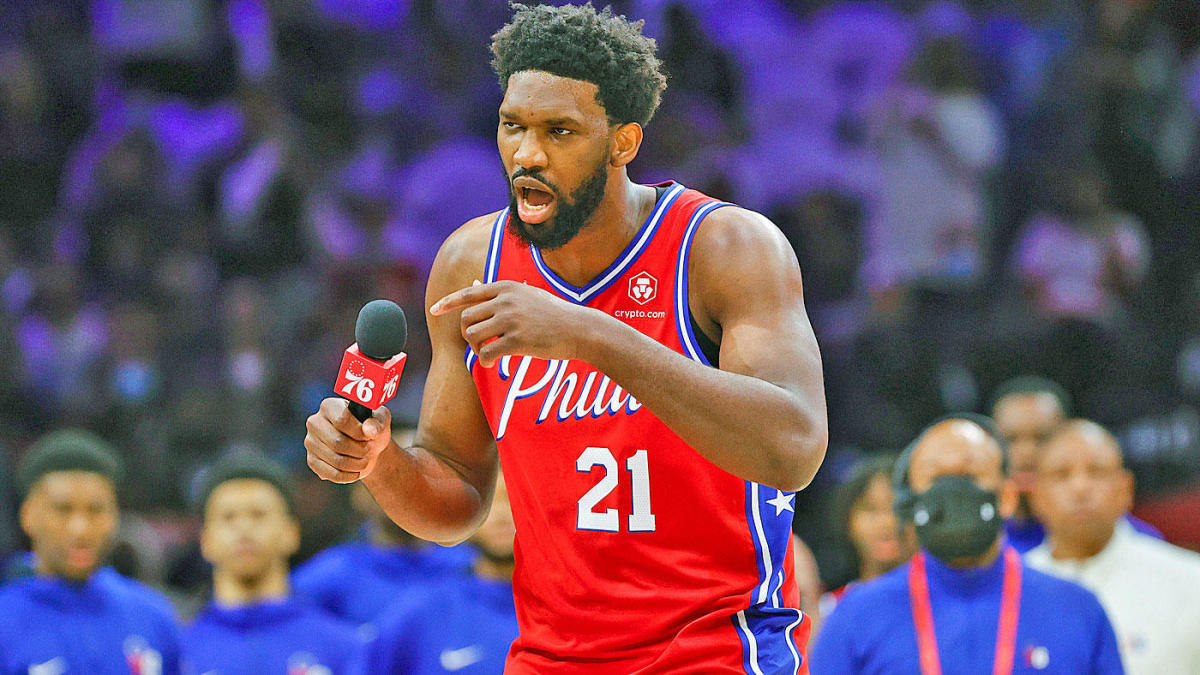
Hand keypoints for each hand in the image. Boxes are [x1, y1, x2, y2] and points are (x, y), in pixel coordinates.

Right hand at [304, 398, 391, 482]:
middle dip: (360, 450)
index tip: (368, 436)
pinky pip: (332, 474)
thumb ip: (377, 423)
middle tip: (369, 449)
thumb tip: (369, 430)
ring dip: (357, 464)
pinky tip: (356, 471)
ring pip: (336, 460)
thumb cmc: (372, 427)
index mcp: (329, 406)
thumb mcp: (381, 420)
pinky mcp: (312, 461)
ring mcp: (310, 442)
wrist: (368, 445)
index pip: (341, 420)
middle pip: (338, 442)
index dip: (359, 432)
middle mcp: (315, 422)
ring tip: (365, 459)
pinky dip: (349, 475)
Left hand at [431, 280, 592, 367]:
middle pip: (466, 318)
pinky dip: (484, 362)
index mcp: (506, 287)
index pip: (469, 294)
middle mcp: (506, 301)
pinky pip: (486, 353)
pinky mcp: (517, 340)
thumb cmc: (553, 314)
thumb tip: (472, 284)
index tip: (434, 310)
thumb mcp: (526, 295)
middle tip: (479, 345)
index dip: (448, 303)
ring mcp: (511, 320)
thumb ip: (499, 292)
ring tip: (487, 354)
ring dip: (475, 349)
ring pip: (472, 335)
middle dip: (467, 334)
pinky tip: (493, 365)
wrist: (579, 329)